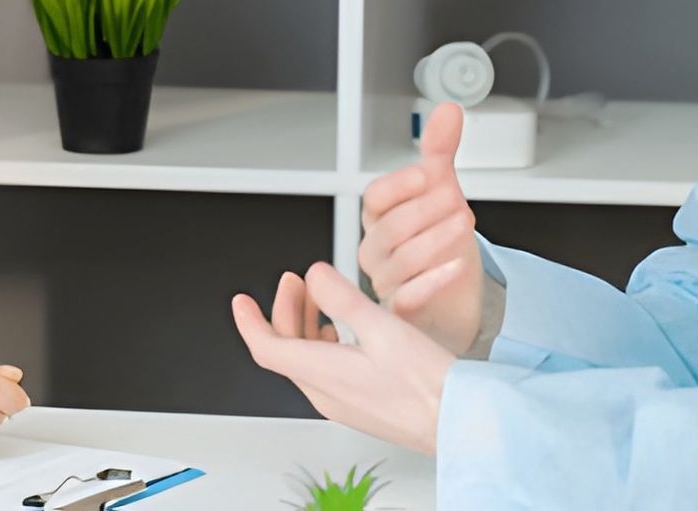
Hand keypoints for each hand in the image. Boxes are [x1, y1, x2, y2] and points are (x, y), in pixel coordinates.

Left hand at [233, 262, 452, 454]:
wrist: (456, 422)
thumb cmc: (427, 386)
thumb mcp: (382, 328)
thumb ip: (344, 298)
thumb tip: (316, 276)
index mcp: (323, 374)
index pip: (266, 347)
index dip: (249, 321)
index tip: (240, 301)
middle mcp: (326, 393)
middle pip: (285, 349)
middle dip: (284, 310)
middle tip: (292, 282)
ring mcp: (341, 402)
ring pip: (305, 359)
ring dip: (304, 325)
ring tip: (317, 297)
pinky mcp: (358, 405)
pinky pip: (324, 371)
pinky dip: (322, 343)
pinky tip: (341, 330)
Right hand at [358, 102, 484, 355]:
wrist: (455, 297)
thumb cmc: (440, 242)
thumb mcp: (441, 191)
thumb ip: (439, 151)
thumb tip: (448, 109)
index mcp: (380, 217)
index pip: (375, 197)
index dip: (398, 186)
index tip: (425, 175)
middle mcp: (377, 249)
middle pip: (390, 227)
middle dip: (426, 210)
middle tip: (456, 200)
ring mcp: (387, 282)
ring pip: (401, 260)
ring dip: (435, 240)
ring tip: (463, 225)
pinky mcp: (402, 311)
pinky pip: (408, 297)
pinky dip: (433, 281)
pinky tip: (456, 266)